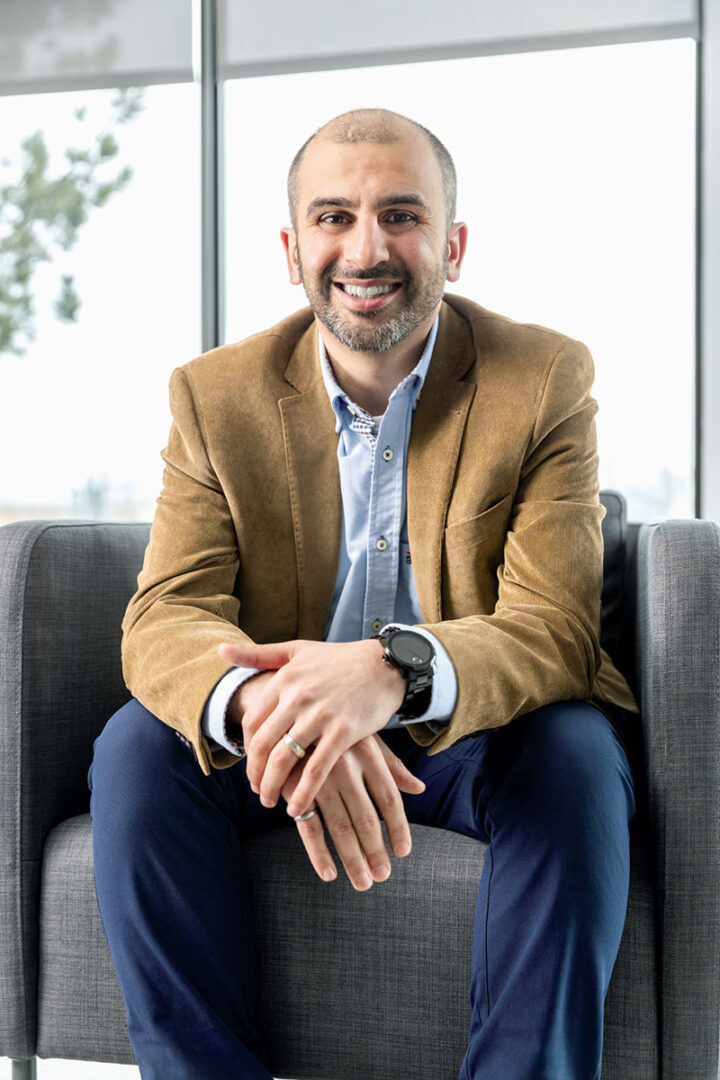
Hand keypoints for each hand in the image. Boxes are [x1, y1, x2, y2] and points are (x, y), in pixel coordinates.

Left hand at [218, 639, 405, 817]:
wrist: (385, 665)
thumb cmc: (339, 659)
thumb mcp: (296, 651)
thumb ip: (256, 654)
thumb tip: (220, 650)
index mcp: (284, 679)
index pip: (252, 721)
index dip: (247, 748)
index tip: (252, 764)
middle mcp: (298, 697)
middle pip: (263, 744)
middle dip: (255, 773)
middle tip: (257, 790)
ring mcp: (321, 715)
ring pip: (285, 759)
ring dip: (273, 786)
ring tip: (271, 801)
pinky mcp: (344, 732)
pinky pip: (317, 768)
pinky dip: (304, 791)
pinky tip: (297, 808)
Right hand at [280, 733, 424, 889]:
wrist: (287, 710)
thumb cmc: (334, 728)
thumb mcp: (365, 739)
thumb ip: (391, 766)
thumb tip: (419, 788)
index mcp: (367, 754)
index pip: (389, 798)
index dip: (398, 828)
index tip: (403, 852)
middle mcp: (346, 766)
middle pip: (367, 818)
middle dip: (376, 851)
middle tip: (382, 876)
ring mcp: (319, 779)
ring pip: (340, 827)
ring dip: (352, 859)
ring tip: (363, 882)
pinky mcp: (294, 788)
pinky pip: (308, 826)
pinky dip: (319, 853)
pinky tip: (328, 873)